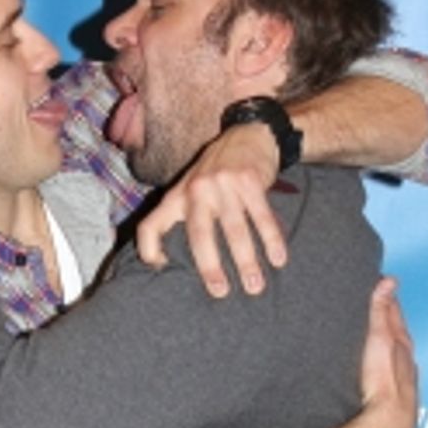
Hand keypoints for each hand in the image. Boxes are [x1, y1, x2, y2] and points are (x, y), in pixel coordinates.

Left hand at [136, 123, 286, 297]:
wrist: (248, 134)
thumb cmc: (216, 175)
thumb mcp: (191, 189)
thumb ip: (183, 218)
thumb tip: (175, 264)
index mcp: (176, 196)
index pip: (151, 224)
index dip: (149, 250)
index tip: (162, 272)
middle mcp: (196, 189)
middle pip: (199, 234)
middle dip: (209, 266)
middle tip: (220, 293)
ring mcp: (223, 184)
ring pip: (234, 229)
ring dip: (246, 260)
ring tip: (254, 286)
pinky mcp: (249, 179)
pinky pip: (261, 215)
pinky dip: (271, 239)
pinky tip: (278, 259)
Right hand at [357, 277, 416, 427]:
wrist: (385, 427)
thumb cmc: (383, 386)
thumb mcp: (379, 341)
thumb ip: (380, 313)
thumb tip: (387, 283)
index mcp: (400, 346)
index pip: (395, 316)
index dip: (387, 300)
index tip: (382, 285)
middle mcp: (405, 363)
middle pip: (399, 336)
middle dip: (391, 322)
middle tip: (381, 306)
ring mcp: (402, 383)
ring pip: (398, 358)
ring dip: (390, 347)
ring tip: (380, 338)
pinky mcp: (395, 402)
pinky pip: (394, 378)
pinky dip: (388, 370)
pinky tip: (380, 375)